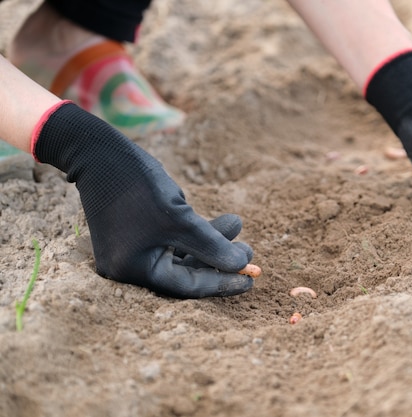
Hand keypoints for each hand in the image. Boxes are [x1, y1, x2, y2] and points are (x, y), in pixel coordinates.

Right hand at [34, 102, 255, 297]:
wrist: (99, 151)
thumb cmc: (137, 186)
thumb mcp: (180, 218)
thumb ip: (211, 244)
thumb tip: (242, 264)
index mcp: (133, 270)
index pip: (187, 286)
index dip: (222, 283)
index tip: (251, 280)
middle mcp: (131, 266)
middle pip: (186, 272)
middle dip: (219, 259)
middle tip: (250, 251)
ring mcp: (134, 249)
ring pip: (183, 253)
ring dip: (211, 241)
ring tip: (237, 224)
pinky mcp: (139, 232)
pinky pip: (174, 240)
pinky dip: (197, 232)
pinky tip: (223, 220)